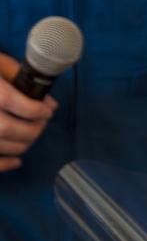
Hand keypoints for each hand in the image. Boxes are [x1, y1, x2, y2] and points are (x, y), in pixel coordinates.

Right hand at [0, 52, 58, 172]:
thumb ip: (17, 75)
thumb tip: (48, 101)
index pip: (9, 100)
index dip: (34, 109)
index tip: (48, 110)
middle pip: (8, 128)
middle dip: (33, 129)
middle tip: (42, 122)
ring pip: (1, 146)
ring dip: (23, 144)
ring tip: (30, 134)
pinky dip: (5, 164)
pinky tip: (17, 160)